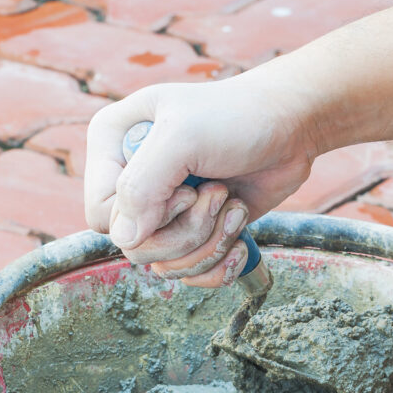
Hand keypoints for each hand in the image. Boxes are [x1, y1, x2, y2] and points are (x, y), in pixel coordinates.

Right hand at [84, 71, 317, 286]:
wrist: (291, 125)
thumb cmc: (237, 117)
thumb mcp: (183, 138)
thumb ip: (142, 186)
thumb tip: (125, 241)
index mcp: (112, 145)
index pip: (102, 214)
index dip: (143, 215)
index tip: (186, 189)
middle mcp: (131, 181)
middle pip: (135, 247)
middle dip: (186, 231)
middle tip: (219, 194)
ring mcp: (163, 210)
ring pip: (165, 265)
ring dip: (209, 244)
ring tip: (233, 205)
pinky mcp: (194, 231)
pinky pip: (190, 275)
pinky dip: (219, 265)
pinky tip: (240, 238)